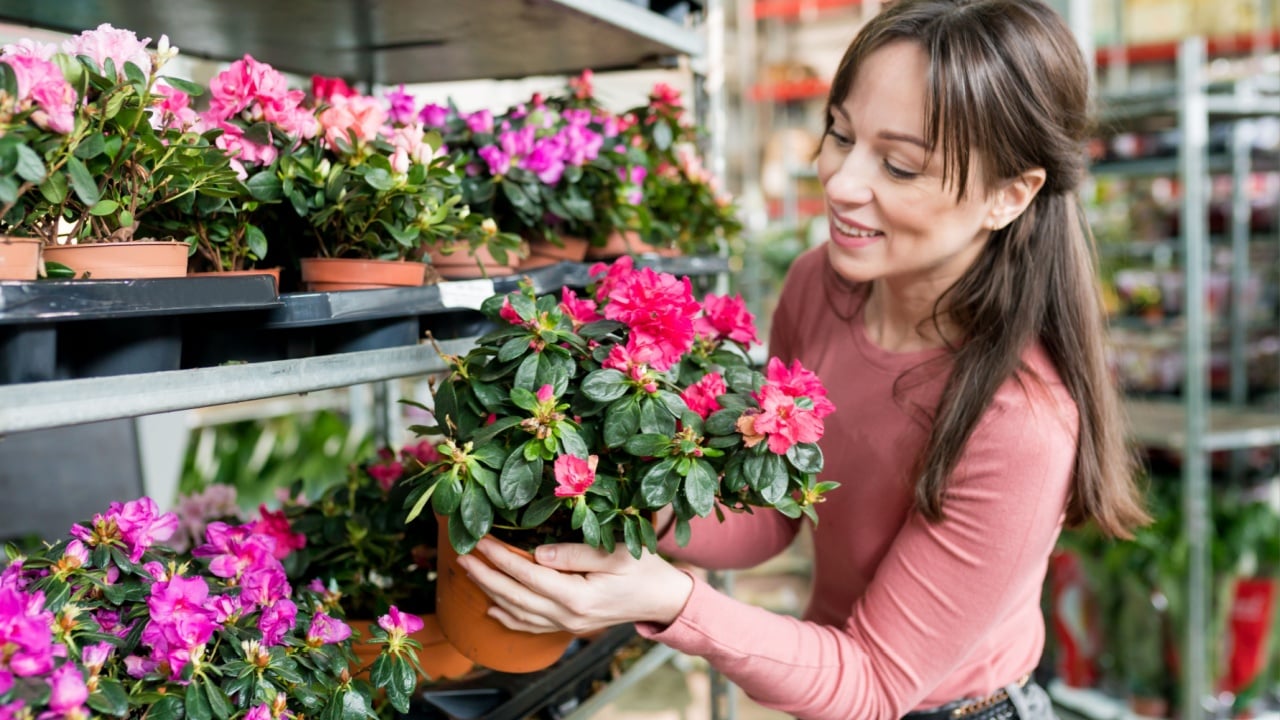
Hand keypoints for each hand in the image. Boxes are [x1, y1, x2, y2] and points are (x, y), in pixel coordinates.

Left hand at [456, 537, 693, 635]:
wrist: (662, 598)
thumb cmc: (643, 569)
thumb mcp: (615, 552)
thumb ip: (576, 553)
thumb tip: (538, 553)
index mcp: (578, 596)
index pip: (527, 574)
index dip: (500, 557)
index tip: (479, 540)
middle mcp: (568, 615)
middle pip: (514, 596)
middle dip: (485, 575)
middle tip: (462, 556)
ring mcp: (567, 625)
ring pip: (517, 612)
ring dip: (490, 592)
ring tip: (470, 573)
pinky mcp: (569, 626)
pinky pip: (531, 626)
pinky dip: (507, 617)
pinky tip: (491, 607)